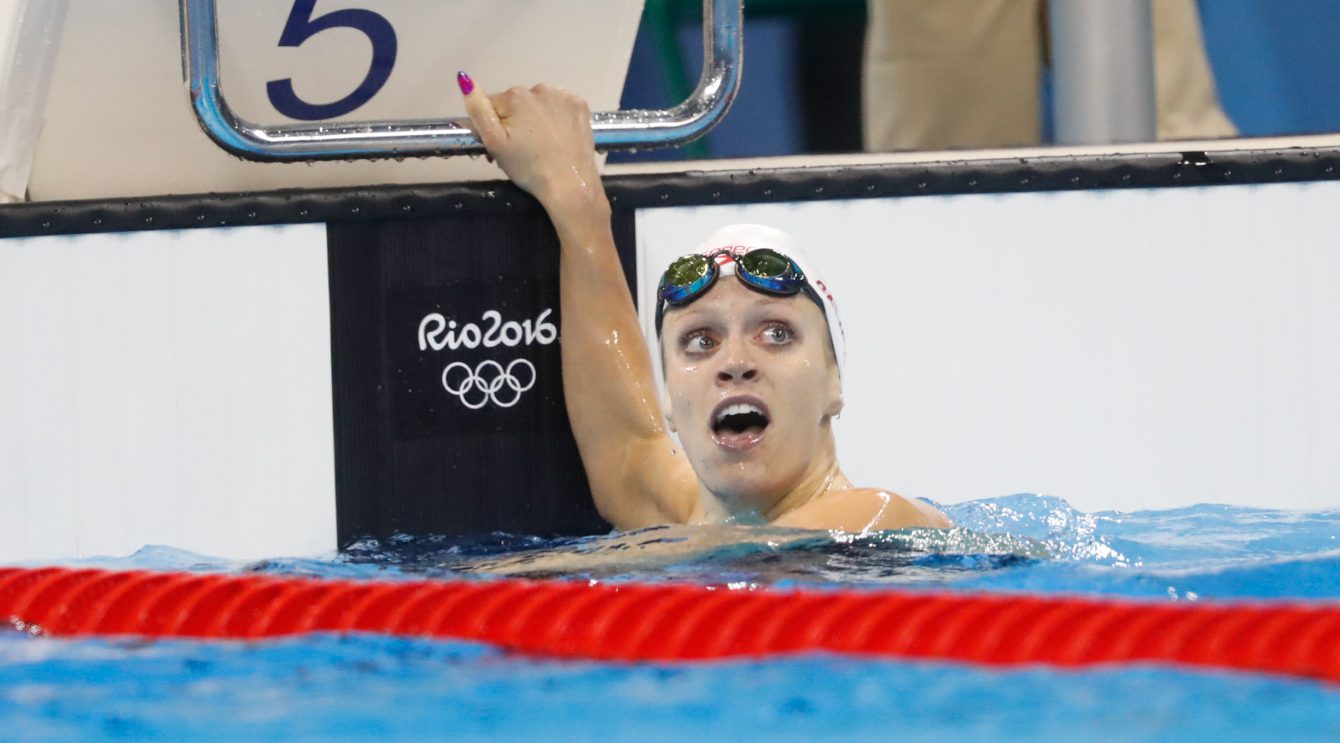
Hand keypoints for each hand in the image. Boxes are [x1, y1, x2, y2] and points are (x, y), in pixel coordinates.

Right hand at [458, 72, 604, 214]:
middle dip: (516, 122)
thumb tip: (465, 78)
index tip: (502, 147)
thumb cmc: (528, 167)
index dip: (494, 127)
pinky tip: (558, 137)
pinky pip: (560, 107)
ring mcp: (563, 96)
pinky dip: (557, 118)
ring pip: (539, 104)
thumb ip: (478, 109)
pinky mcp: (581, 105)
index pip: (494, 105)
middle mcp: (540, 88)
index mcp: (515, 96)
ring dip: (536, 118)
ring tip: (541, 145)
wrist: (570, 185)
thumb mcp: (494, 142)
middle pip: (517, 104)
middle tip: (522, 150)